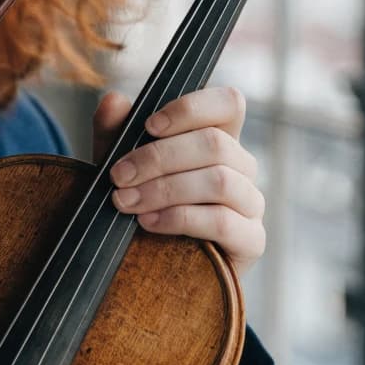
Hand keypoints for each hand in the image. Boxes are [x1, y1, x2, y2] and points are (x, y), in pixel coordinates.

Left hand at [93, 86, 265, 277]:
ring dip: (164, 189)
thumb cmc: (142, 202)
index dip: (191, 109)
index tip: (149, 126)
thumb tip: (114, 100)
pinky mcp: (251, 240)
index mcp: (218, 138)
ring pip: (219, 180)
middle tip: (118, 176)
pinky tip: (149, 222)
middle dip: (158, 158)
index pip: (229, 103)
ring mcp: (251, 203)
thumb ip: (115, 131)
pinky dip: (179, 219)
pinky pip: (222, 221)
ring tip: (127, 202)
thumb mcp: (123, 164)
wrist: (152, 264)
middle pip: (215, 143)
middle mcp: (241, 167)